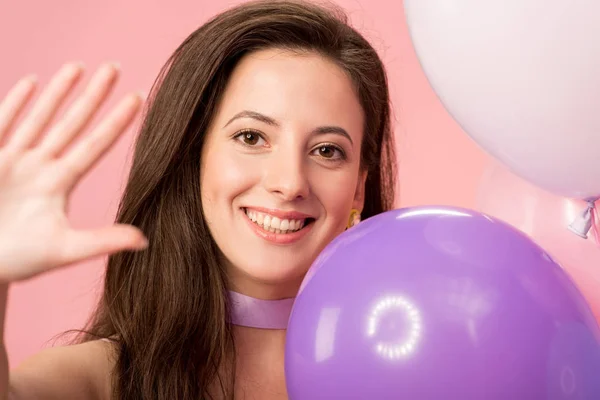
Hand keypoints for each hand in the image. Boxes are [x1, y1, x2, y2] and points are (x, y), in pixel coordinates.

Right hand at [0, 62, 147, 282]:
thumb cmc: (18, 260)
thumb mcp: (63, 249)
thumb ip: (102, 240)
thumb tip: (146, 240)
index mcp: (60, 183)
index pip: (94, 145)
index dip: (115, 122)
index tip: (137, 99)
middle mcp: (40, 166)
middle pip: (72, 123)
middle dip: (92, 96)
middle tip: (114, 68)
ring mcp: (12, 160)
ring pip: (40, 118)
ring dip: (58, 92)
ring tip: (78, 67)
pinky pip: (2, 124)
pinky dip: (14, 103)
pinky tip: (31, 82)